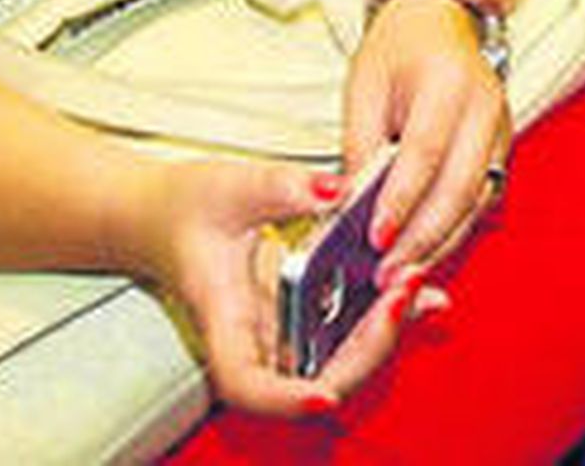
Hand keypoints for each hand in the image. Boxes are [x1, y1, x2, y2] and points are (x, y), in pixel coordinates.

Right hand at [135, 156, 418, 416]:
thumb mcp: (230, 185)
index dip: (287, 399)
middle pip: (312, 379)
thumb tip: (335, 189)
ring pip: (336, 358)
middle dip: (365, 350)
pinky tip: (419, 288)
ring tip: (418, 286)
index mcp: (225, 319)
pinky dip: (382, 314)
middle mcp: (256, 339)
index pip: (248, 384)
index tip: (325, 397)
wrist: (164, 214)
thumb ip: (282, 187)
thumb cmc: (186, 207)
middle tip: (404, 295)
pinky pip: (345, 328)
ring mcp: (281, 331)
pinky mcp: (300, 315)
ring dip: (382, 334)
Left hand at [342, 0, 511, 285]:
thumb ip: (359, 145)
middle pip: (460, 186)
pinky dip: (454, 230)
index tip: (374, 240)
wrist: (440, 17)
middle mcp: (485, 105)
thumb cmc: (397, 48)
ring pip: (476, 201)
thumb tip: (348, 208)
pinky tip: (425, 251)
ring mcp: (501, 127)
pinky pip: (482, 198)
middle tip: (387, 275)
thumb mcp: (364, 85)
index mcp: (448, 81)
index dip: (400, 200)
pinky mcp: (503, 147)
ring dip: (440, 243)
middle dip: (423, 237)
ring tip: (401, 274)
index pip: (425, 151)